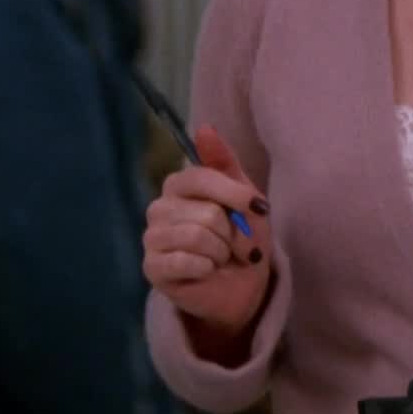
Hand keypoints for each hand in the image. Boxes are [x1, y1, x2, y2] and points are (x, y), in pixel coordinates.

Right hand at [142, 125, 272, 340]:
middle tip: (239, 246)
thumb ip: (224, 162)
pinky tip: (207, 271)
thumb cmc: (242, 237)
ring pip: (198, 236)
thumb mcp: (243, 196)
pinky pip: (185, 261)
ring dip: (222, 252)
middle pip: (207, 212)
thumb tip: (204, 127)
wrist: (241, 286)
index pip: (201, 178)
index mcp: (179, 185)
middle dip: (234, 233)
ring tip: (222, 258)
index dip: (235, 193)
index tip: (261, 208)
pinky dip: (207, 267)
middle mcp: (159, 208)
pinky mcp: (151, 268)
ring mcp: (152, 238)